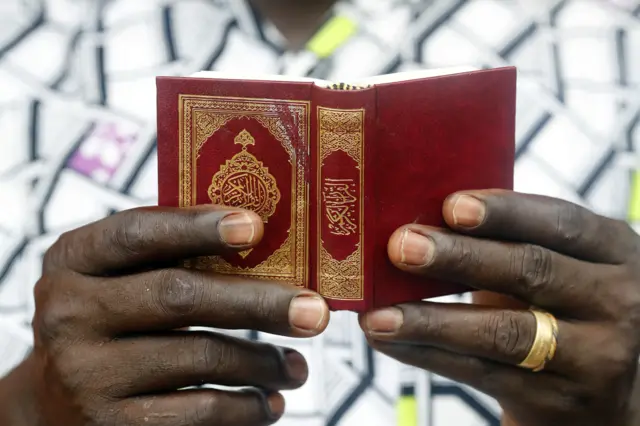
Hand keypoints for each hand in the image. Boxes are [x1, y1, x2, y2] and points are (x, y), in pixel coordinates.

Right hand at [3, 206, 328, 425]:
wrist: (58, 401)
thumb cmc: (113, 320)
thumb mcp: (121, 277)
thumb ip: (171, 254)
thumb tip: (265, 238)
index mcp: (74, 260)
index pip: (138, 233)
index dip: (198, 227)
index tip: (256, 226)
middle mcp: (69, 313)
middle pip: (180, 297)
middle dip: (258, 303)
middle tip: (315, 311)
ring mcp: (85, 373)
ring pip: (200, 357)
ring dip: (263, 362)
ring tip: (296, 366)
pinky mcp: (109, 425)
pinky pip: (198, 412)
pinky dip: (246, 407)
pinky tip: (269, 402)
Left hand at [360, 190, 639, 425]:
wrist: (604, 396)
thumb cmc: (561, 309)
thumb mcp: (557, 268)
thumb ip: (508, 242)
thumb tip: (417, 220)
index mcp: (612, 252)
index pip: (560, 222)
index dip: (505, 212)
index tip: (451, 205)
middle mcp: (617, 301)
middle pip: (531, 271)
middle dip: (459, 258)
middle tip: (401, 247)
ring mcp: (596, 357)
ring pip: (503, 333)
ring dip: (431, 320)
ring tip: (378, 313)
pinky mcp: (560, 401)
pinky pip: (482, 374)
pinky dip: (427, 356)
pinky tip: (389, 340)